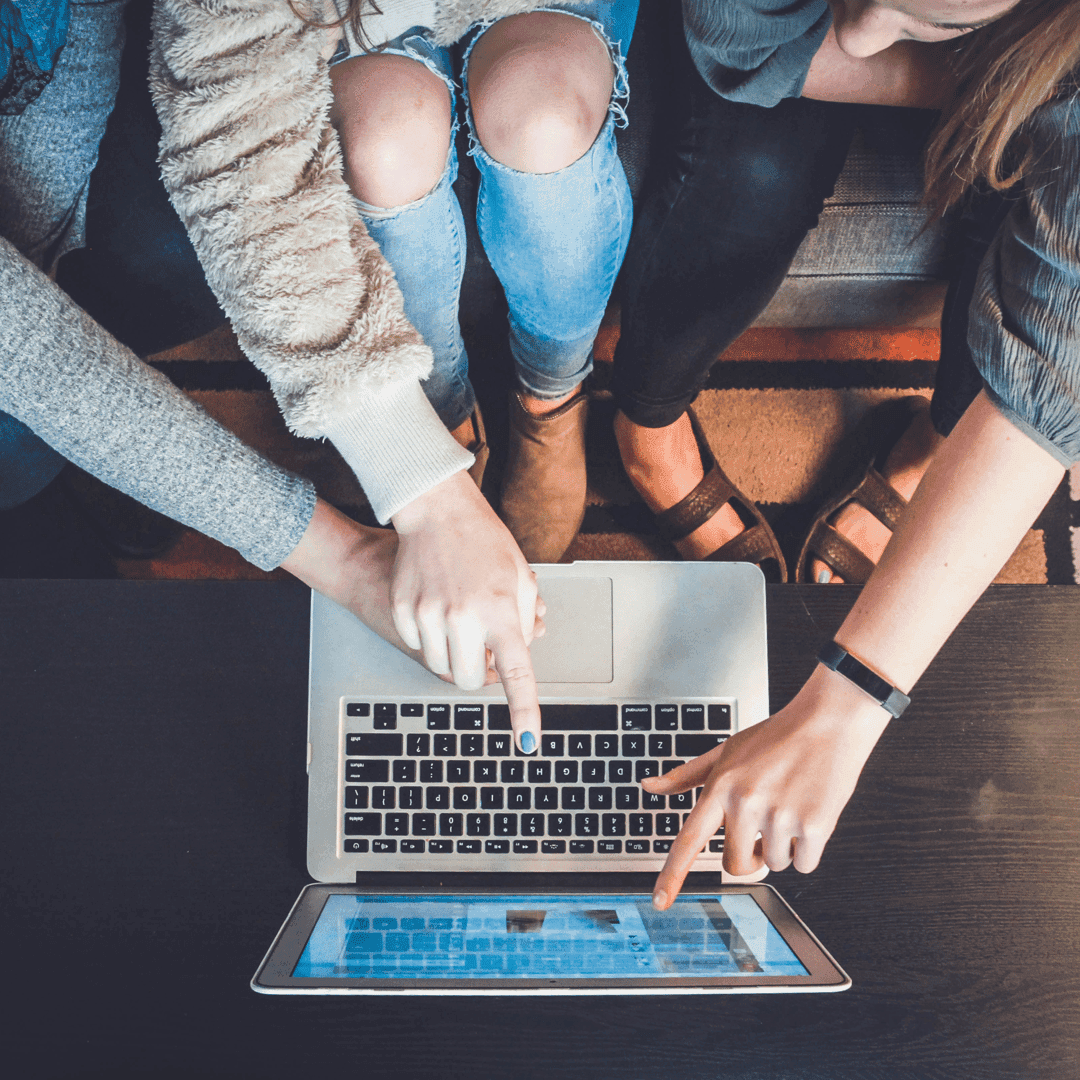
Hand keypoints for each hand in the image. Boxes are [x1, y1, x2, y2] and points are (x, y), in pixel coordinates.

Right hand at [390, 470, 543, 751]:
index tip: (528, 742)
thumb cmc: (484, 541)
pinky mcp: (403, 610)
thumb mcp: (520, 578)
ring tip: (460, 617)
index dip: (524, 711)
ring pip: (440, 666)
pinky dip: (429, 636)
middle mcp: (464, 617)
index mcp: (501, 611)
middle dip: (477, 672)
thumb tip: (513, 659)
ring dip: (453, 654)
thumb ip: (524, 622)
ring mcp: (429, 614)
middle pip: (469, 680)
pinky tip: (436, 603)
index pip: (517, 673)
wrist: (436, 510)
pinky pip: (417, 645)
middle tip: (482, 646)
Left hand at [646, 665, 889, 909]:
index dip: (672, 875)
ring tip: (789, 807)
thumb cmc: (775, 737)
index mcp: (721, 787)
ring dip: (782, 847)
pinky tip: (809, 814)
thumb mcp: (725, 751)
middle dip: (749, 855)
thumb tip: (648, 786)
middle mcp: (746, 803)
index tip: (660, 902)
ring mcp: (779, 816)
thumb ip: (685, 776)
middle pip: (736, 864)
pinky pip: (804, 864)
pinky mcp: (813, 825)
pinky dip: (808, 850)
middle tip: (763, 826)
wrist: (827, 722)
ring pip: (773, 864)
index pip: (689, 840)